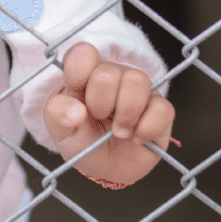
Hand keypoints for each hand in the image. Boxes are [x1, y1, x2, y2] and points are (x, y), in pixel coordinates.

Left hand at [43, 42, 175, 187]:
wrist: (107, 168)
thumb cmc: (84, 142)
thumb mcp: (62, 132)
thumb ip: (58, 115)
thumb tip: (75, 110)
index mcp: (85, 75)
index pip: (83, 53)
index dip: (77, 75)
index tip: (77, 101)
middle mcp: (114, 76)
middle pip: (109, 72)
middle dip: (100, 103)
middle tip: (99, 118)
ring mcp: (139, 90)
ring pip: (138, 81)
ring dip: (126, 114)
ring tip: (119, 132)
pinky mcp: (161, 109)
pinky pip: (162, 108)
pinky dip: (147, 129)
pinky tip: (137, 138)